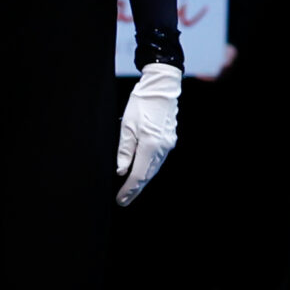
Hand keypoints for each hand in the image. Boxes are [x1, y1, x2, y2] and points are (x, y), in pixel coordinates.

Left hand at [114, 62, 183, 206]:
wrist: (161, 88)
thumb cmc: (141, 104)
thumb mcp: (126, 126)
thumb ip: (124, 150)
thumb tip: (121, 170)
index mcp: (150, 145)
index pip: (138, 174)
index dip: (129, 189)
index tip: (120, 199)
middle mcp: (162, 148)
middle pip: (147, 175)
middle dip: (135, 189)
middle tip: (123, 201)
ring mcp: (168, 145)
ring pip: (154, 169)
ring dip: (142, 181)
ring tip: (130, 191)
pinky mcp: (169, 140)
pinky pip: (158, 161)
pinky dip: (149, 170)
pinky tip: (141, 174)